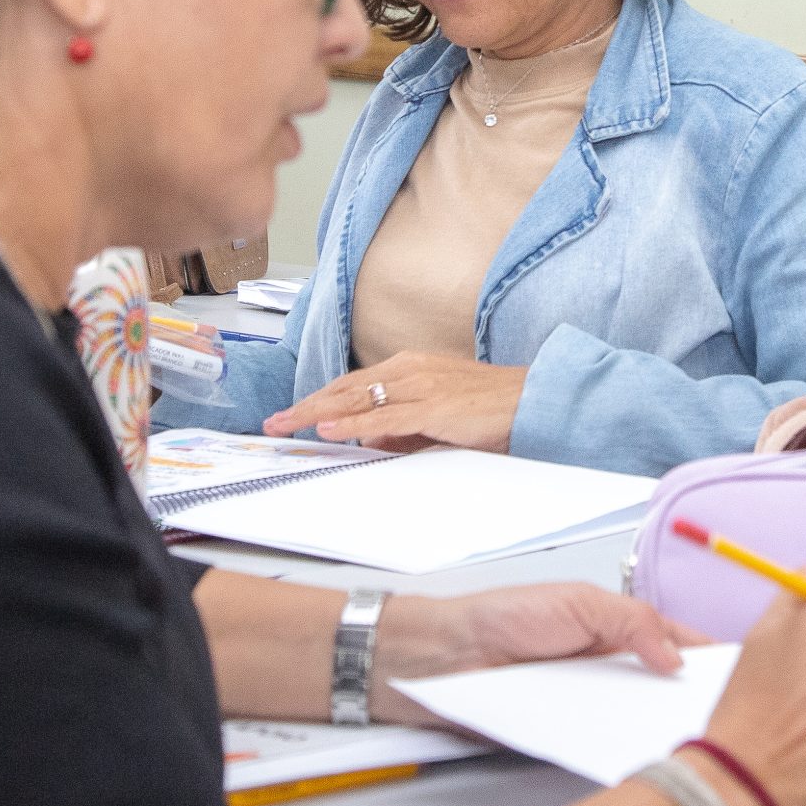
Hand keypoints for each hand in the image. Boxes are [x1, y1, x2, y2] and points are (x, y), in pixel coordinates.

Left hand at [266, 351, 529, 449]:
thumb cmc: (491, 409)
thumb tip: (369, 439)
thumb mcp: (437, 416)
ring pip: (356, 399)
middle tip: (273, 422)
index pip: (354, 384)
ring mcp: (421, 385)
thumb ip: (402, 426)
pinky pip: (382, 417)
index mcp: (411, 367)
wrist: (532, 401)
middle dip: (305, 405)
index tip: (292, 413)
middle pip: (346, 388)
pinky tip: (328, 428)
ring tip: (286, 425)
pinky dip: (351, 422)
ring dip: (316, 412)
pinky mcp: (433, 406)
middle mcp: (410, 369)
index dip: (319, 398)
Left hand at [371, 584, 703, 727]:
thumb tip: (677, 658)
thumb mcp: (579, 603)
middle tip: (714, 719)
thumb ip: (633, 622)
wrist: (446, 657)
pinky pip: (597, 746)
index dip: (705, 659)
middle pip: (659, 691)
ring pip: (632, 723)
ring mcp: (588, 705)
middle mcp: (608, 670)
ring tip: (683, 743)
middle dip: (684, 703)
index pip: (675, 645)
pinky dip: (614, 750)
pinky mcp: (564, 736)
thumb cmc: (504, 617)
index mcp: (619, 630)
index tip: (738, 676)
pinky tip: (632, 757)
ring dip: (652, 731)